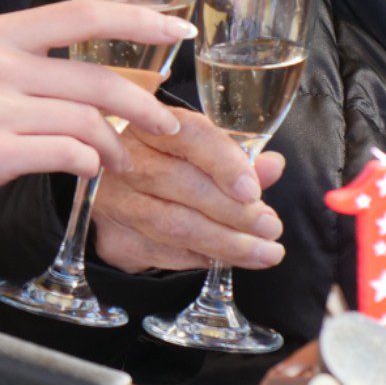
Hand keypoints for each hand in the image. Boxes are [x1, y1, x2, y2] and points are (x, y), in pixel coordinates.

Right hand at [0, 0, 188, 251]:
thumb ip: (37, 62)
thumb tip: (110, 71)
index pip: (85, 13)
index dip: (139, 19)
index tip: (180, 28)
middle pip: (97, 76)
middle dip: (146, 104)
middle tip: (170, 124)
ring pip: (88, 120)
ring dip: (117, 146)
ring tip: (123, 160)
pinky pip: (67, 154)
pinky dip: (89, 165)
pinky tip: (90, 172)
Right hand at [93, 111, 289, 272]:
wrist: (116, 190)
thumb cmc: (168, 163)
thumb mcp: (201, 150)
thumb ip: (238, 158)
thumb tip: (273, 167)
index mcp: (153, 125)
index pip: (189, 136)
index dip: (223, 163)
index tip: (253, 191)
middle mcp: (126, 158)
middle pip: (179, 184)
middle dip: (233, 211)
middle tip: (271, 227)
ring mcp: (115, 199)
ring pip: (172, 225)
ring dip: (224, 243)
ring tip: (263, 252)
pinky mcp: (112, 236)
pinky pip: (159, 253)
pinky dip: (198, 259)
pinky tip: (226, 259)